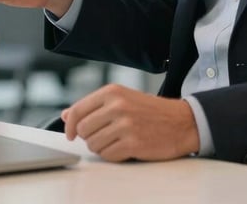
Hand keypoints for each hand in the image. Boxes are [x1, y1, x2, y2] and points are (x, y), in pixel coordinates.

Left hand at [61, 84, 199, 161]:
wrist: (180, 122)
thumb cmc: (149, 111)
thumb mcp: (121, 99)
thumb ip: (93, 106)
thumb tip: (66, 115)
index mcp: (112, 91)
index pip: (77, 110)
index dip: (70, 125)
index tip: (71, 133)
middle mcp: (117, 106)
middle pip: (83, 129)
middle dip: (90, 136)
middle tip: (104, 135)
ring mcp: (125, 125)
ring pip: (93, 144)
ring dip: (102, 147)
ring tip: (117, 140)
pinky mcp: (133, 143)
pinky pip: (108, 155)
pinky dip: (113, 155)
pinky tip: (124, 147)